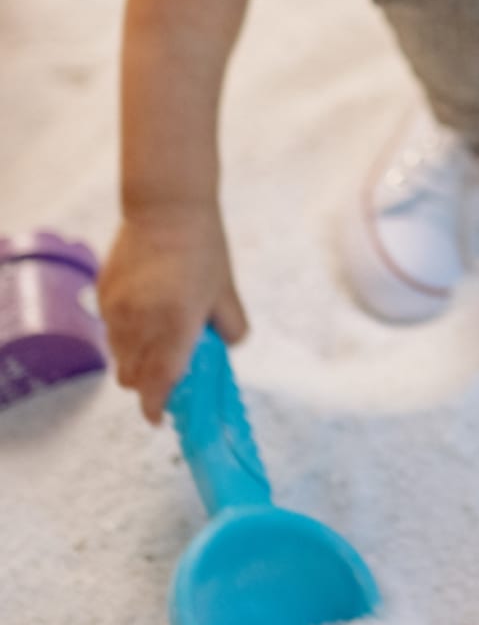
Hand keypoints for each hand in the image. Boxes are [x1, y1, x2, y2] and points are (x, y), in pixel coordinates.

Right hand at [98, 208, 248, 424]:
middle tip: (166, 376)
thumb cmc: (204, 247)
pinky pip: (109, 330)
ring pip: (117, 356)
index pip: (159, 382)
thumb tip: (224, 351)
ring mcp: (117, 309)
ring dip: (135, 359)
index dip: (156, 407)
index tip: (160, 418)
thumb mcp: (225, 289)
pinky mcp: (102, 294)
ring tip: (157, 338)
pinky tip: (145, 312)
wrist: (167, 206)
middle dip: (148, 385)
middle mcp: (141, 322)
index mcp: (176, 324)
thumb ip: (229, 328)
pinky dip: (125, 334)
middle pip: (132, 377)